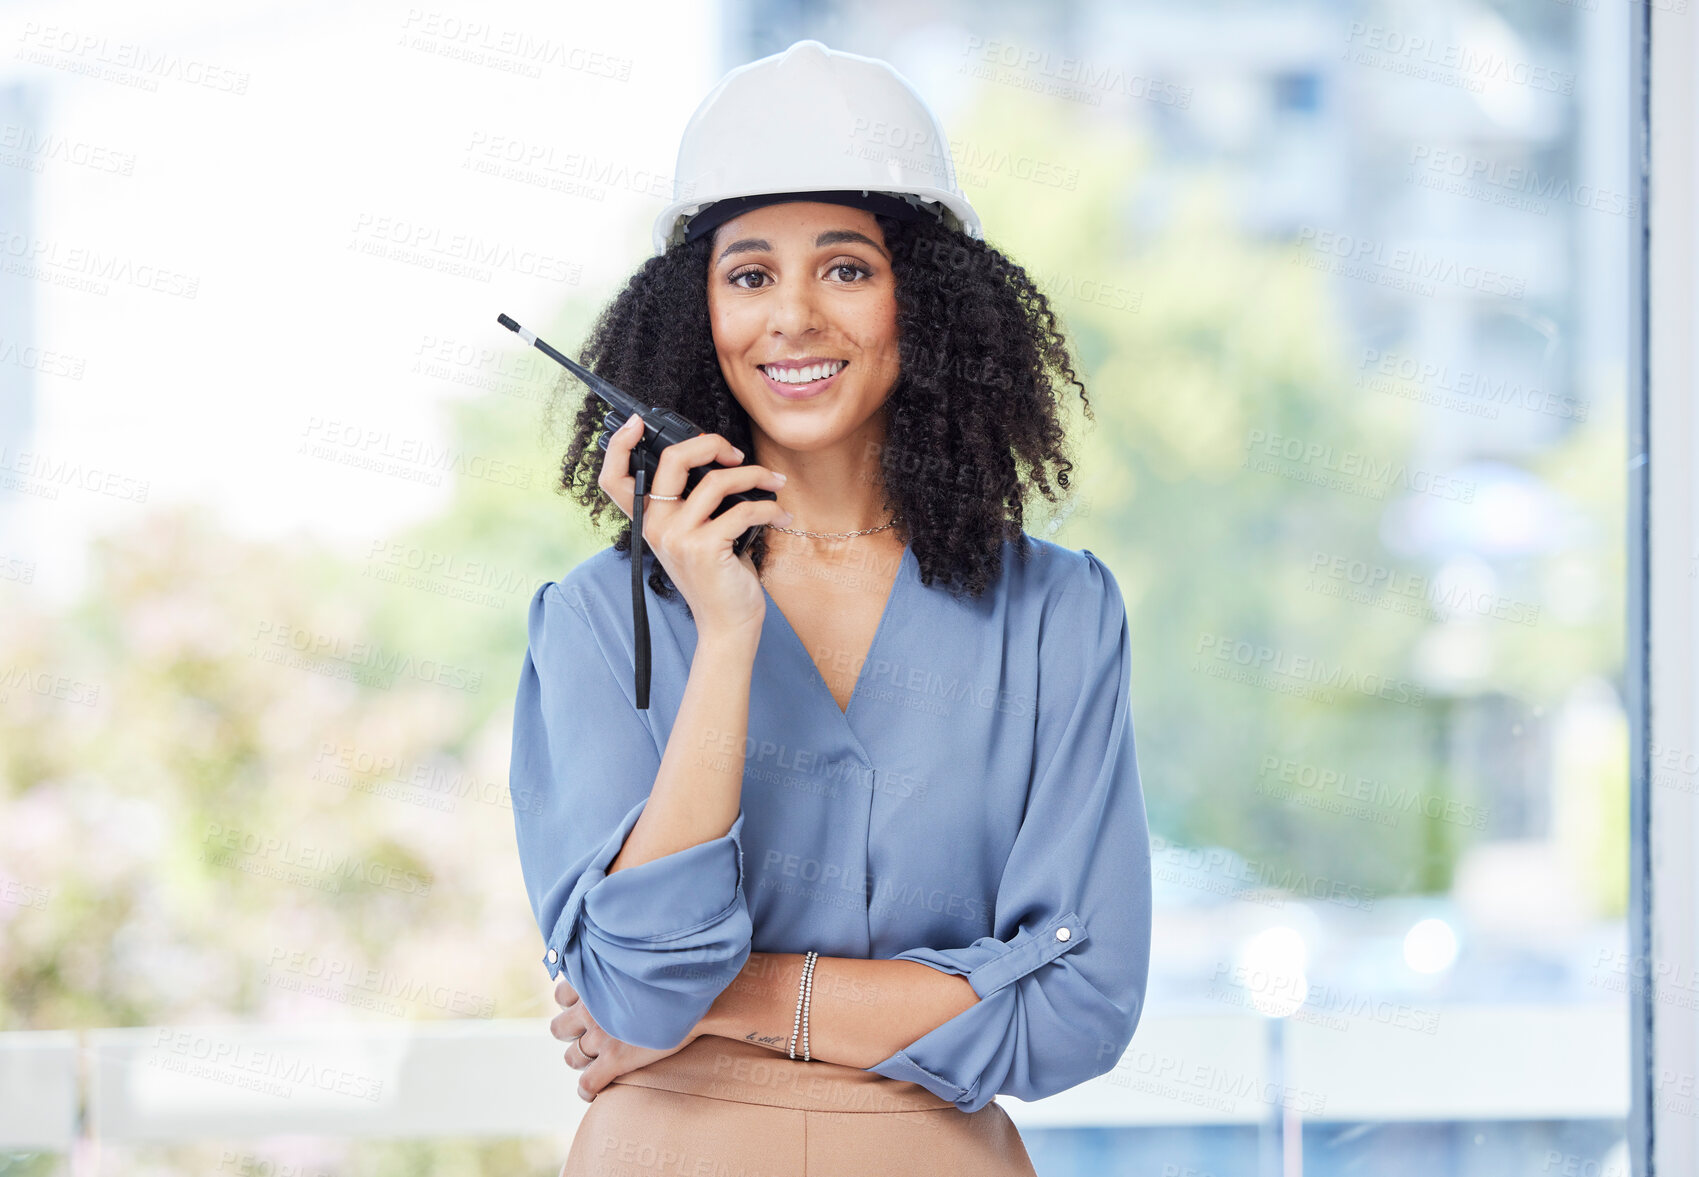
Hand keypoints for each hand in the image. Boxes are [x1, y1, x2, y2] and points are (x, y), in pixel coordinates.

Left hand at [550, 975, 701, 1101]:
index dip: (570, 1004)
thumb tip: (621, 964)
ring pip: (571, 1057)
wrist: (696, 995)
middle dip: (570, 1033)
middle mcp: (591, 1008)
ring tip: (596, 1060)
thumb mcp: (639, 962)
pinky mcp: (614, 1060)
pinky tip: (593, 1092)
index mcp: (594, 981)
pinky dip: (587, 1091)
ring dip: (580, 1059)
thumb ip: (620, 967)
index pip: (561, 996)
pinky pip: (587, 1084)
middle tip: (589, 1034)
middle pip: (560, 1028)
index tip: (583, 1006)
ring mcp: (600, 1036)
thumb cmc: (674, 974)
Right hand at [597, 413, 790, 638]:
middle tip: (736, 454)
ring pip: (717, 481)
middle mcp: (655, 526)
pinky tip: (780, 516)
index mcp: (648, 520)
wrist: (727, 624)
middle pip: (672, 461)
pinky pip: (744, 509)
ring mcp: (678, 537)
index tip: (637, 423)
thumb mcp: (693, 537)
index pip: (613, 479)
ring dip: (755, 476)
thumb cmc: (717, 576)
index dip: (618, 445)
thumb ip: (691, 504)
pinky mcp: (705, 548)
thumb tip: (718, 461)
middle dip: (710, 444)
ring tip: (773, 483)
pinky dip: (770, 508)